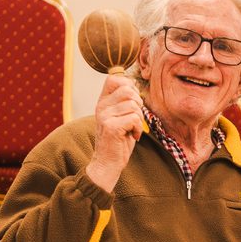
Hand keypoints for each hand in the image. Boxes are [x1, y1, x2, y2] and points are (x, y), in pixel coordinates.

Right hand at [86, 74, 143, 192]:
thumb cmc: (119, 139)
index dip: (129, 86)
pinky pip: (134, 118)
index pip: (114, 79)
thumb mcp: (121, 116)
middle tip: (134, 118)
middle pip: (128, 90)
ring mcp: (104, 116)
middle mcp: (101, 106)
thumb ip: (125, 100)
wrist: (108, 162)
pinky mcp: (110, 127)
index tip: (132, 102)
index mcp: (103, 101)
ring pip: (134, 105)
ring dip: (139, 119)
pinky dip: (138, 128)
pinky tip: (132, 135)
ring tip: (132, 129)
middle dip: (138, 104)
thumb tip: (132, 82)